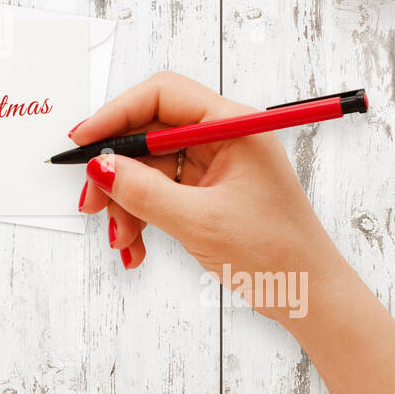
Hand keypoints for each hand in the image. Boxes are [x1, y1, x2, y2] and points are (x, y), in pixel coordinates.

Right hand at [74, 72, 349, 322]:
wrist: (310, 297)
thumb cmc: (276, 255)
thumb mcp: (199, 222)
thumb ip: (144, 191)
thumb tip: (100, 166)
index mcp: (233, 126)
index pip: (162, 96)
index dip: (116, 113)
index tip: (84, 141)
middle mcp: (224, 137)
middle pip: (148, 133)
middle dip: (117, 171)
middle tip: (92, 202)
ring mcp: (216, 164)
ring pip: (149, 168)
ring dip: (127, 203)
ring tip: (123, 241)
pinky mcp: (209, 190)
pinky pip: (160, 192)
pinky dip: (143, 216)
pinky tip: (137, 247)